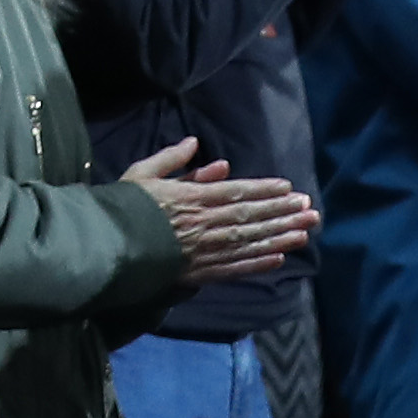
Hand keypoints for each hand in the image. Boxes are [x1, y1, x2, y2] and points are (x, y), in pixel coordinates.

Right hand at [121, 138, 319, 285]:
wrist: (107, 245)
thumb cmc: (124, 207)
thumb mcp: (143, 173)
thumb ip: (171, 160)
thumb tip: (196, 145)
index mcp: (191, 198)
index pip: (236, 192)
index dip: (264, 191)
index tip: (289, 188)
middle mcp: (204, 223)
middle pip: (250, 217)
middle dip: (282, 213)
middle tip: (310, 210)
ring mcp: (205, 250)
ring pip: (249, 242)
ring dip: (279, 237)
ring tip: (304, 233)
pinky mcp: (201, 273)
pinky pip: (235, 268)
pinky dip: (258, 264)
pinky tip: (278, 259)